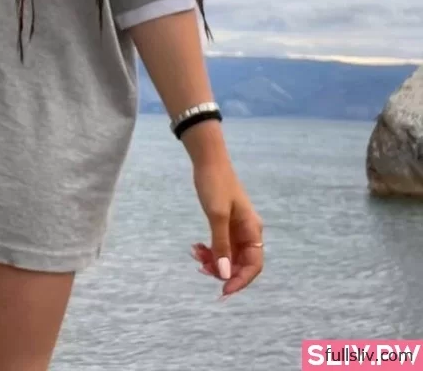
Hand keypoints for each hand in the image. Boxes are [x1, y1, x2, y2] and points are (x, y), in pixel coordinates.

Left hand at [190, 156, 263, 297]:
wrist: (208, 161)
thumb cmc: (215, 184)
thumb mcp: (217, 216)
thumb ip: (221, 245)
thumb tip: (224, 274)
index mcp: (252, 230)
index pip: (254, 265)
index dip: (241, 281)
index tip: (223, 290)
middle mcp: (248, 232)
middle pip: (241, 263)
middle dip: (223, 270)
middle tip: (202, 269)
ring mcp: (236, 229)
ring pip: (228, 256)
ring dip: (214, 261)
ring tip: (196, 255)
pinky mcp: (225, 224)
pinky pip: (220, 246)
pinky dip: (210, 250)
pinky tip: (196, 248)